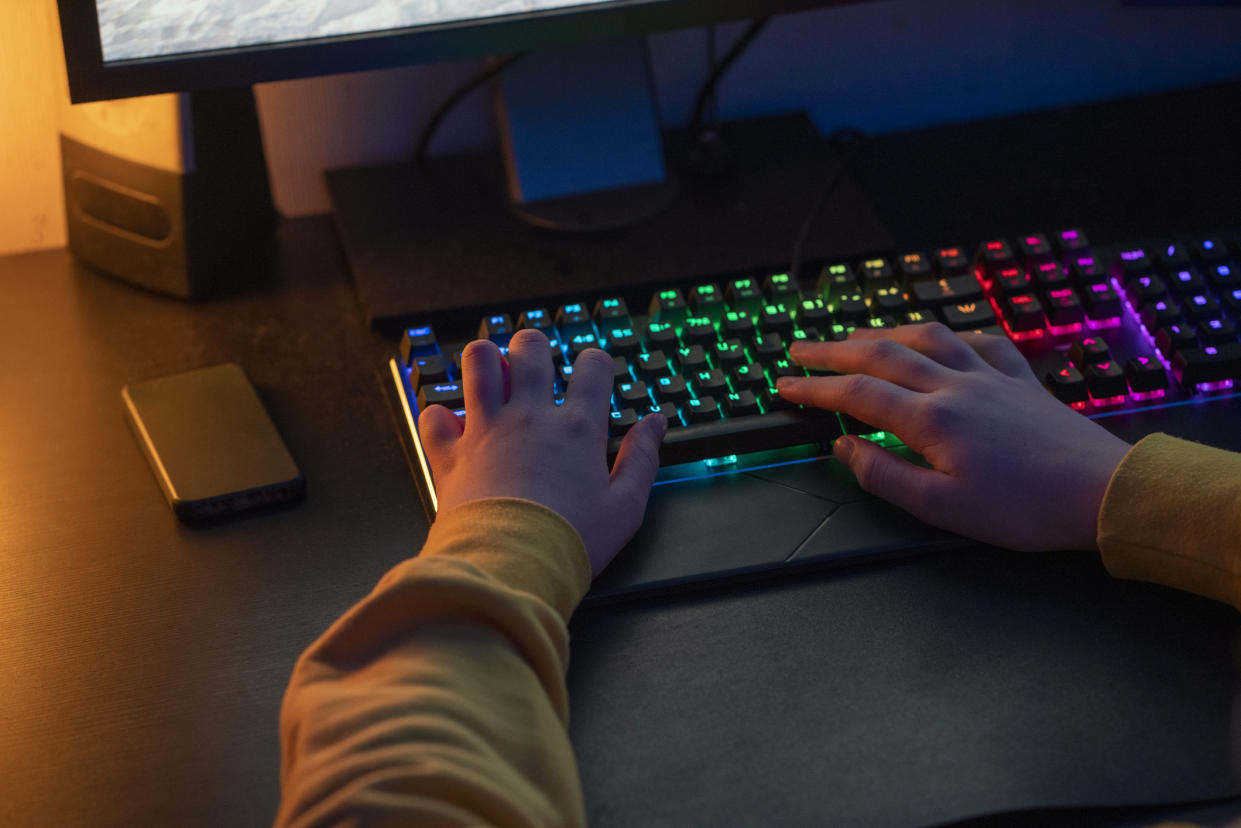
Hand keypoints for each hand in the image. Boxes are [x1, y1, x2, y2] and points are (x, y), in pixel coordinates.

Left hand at [418, 329, 666, 575]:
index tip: (592, 375)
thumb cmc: (569, 542)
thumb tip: (656, 423)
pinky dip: (439, 416)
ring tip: (492, 374)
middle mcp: (529, 417)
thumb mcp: (626, 508)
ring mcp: (485, 430)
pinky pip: (433, 415)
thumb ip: (642, 459)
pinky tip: (452, 426)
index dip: (595, 363)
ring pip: (478, 362)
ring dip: (485, 360)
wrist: (510, 568)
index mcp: (577, 428)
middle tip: (535, 364)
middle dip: (534, 347)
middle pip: (530, 349)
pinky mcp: (449, 453)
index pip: (592, 366)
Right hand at [776, 323, 1130, 550]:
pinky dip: (955, 336)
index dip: (814, 389)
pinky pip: (982, 343)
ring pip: (927, 338)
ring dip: (885, 331)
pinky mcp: (1022, 381)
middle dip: (833, 350)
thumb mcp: (942, 509)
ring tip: (858, 336)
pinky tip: (947, 339)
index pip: (856, 395)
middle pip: (881, 354)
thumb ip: (885, 476)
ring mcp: (990, 378)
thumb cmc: (1023, 510)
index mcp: (931, 420)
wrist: (1102, 492)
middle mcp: (955, 387)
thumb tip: (843, 450)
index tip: (782, 386)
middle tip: (799, 349)